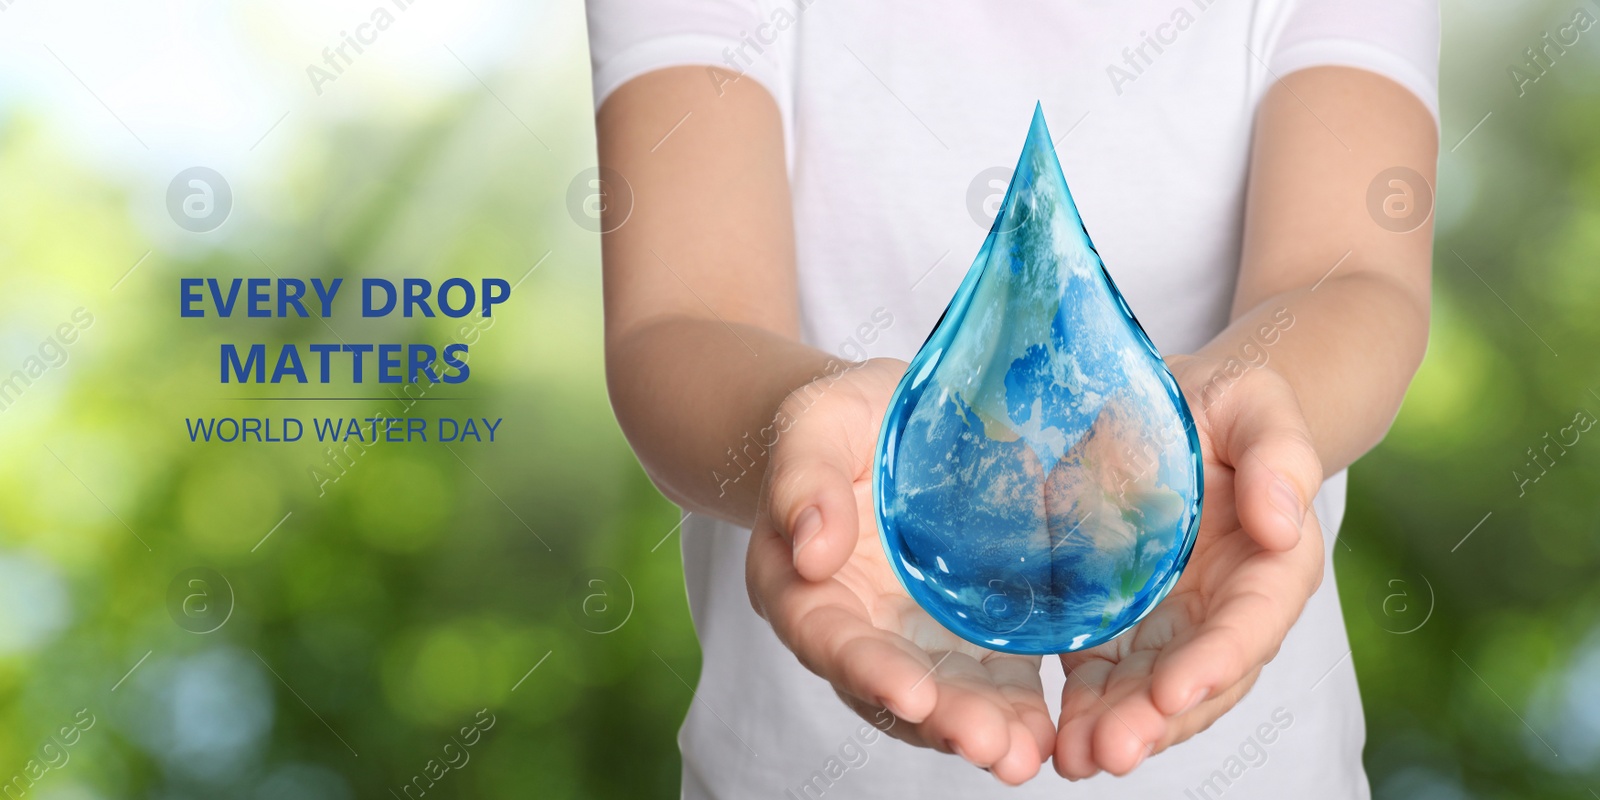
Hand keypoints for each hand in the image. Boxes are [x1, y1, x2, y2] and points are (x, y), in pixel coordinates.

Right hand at [744, 357, 1054, 784]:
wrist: (884, 419)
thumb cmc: (839, 420)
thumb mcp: (815, 425)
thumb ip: (804, 480)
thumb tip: (810, 550)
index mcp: (802, 583)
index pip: (828, 637)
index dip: (867, 671)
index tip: (912, 695)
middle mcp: (854, 625)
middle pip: (889, 686)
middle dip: (941, 720)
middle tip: (992, 747)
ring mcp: (912, 635)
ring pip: (943, 695)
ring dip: (982, 729)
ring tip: (1025, 754)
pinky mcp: (964, 630)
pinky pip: (989, 677)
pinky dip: (1016, 707)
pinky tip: (1052, 729)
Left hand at [1052, 357, 1325, 778]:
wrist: (1181, 408)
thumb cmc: (1228, 404)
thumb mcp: (1258, 406)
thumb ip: (1280, 457)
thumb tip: (1284, 521)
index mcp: (1273, 564)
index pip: (1250, 625)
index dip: (1215, 663)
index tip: (1173, 693)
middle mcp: (1228, 608)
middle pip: (1199, 678)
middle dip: (1157, 721)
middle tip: (1109, 751)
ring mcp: (1176, 623)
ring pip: (1152, 691)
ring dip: (1117, 728)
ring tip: (1074, 759)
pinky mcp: (1126, 623)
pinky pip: (1107, 674)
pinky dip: (1085, 707)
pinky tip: (1055, 735)